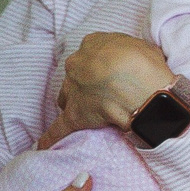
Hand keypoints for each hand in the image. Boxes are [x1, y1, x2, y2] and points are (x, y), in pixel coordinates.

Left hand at [57, 33, 176, 132]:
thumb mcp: (142, 46)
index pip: (92, 54)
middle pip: (76, 76)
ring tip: (90, 115)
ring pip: (66, 98)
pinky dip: (51, 137)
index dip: (102, 66)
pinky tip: (44, 145)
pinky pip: (58, 128)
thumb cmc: (144, 64)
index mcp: (92, 44)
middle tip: (105, 94)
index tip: (112, 74)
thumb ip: (130, 52)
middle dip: (86, 84)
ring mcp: (73, 90)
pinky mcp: (74, 115)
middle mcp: (77, 65)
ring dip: (74, 105)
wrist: (138, 86)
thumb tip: (132, 59)